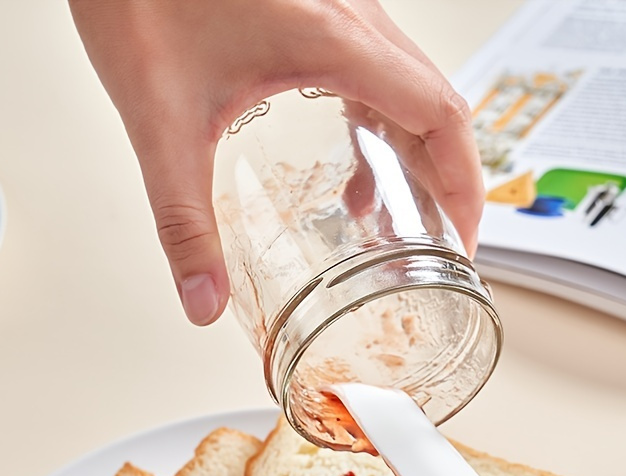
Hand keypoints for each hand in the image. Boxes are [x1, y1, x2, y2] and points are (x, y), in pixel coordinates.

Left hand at [69, 0, 483, 323]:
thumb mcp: (160, 116)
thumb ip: (182, 218)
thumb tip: (203, 298)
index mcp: (334, 39)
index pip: (440, 115)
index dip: (465, 185)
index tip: (464, 240)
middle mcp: (354, 18)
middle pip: (438, 107)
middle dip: (448, 182)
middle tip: (442, 244)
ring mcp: (343, 13)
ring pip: (414, 92)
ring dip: (416, 159)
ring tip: (398, 220)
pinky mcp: (323, 15)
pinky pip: (381, 79)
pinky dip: (382, 133)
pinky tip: (355, 174)